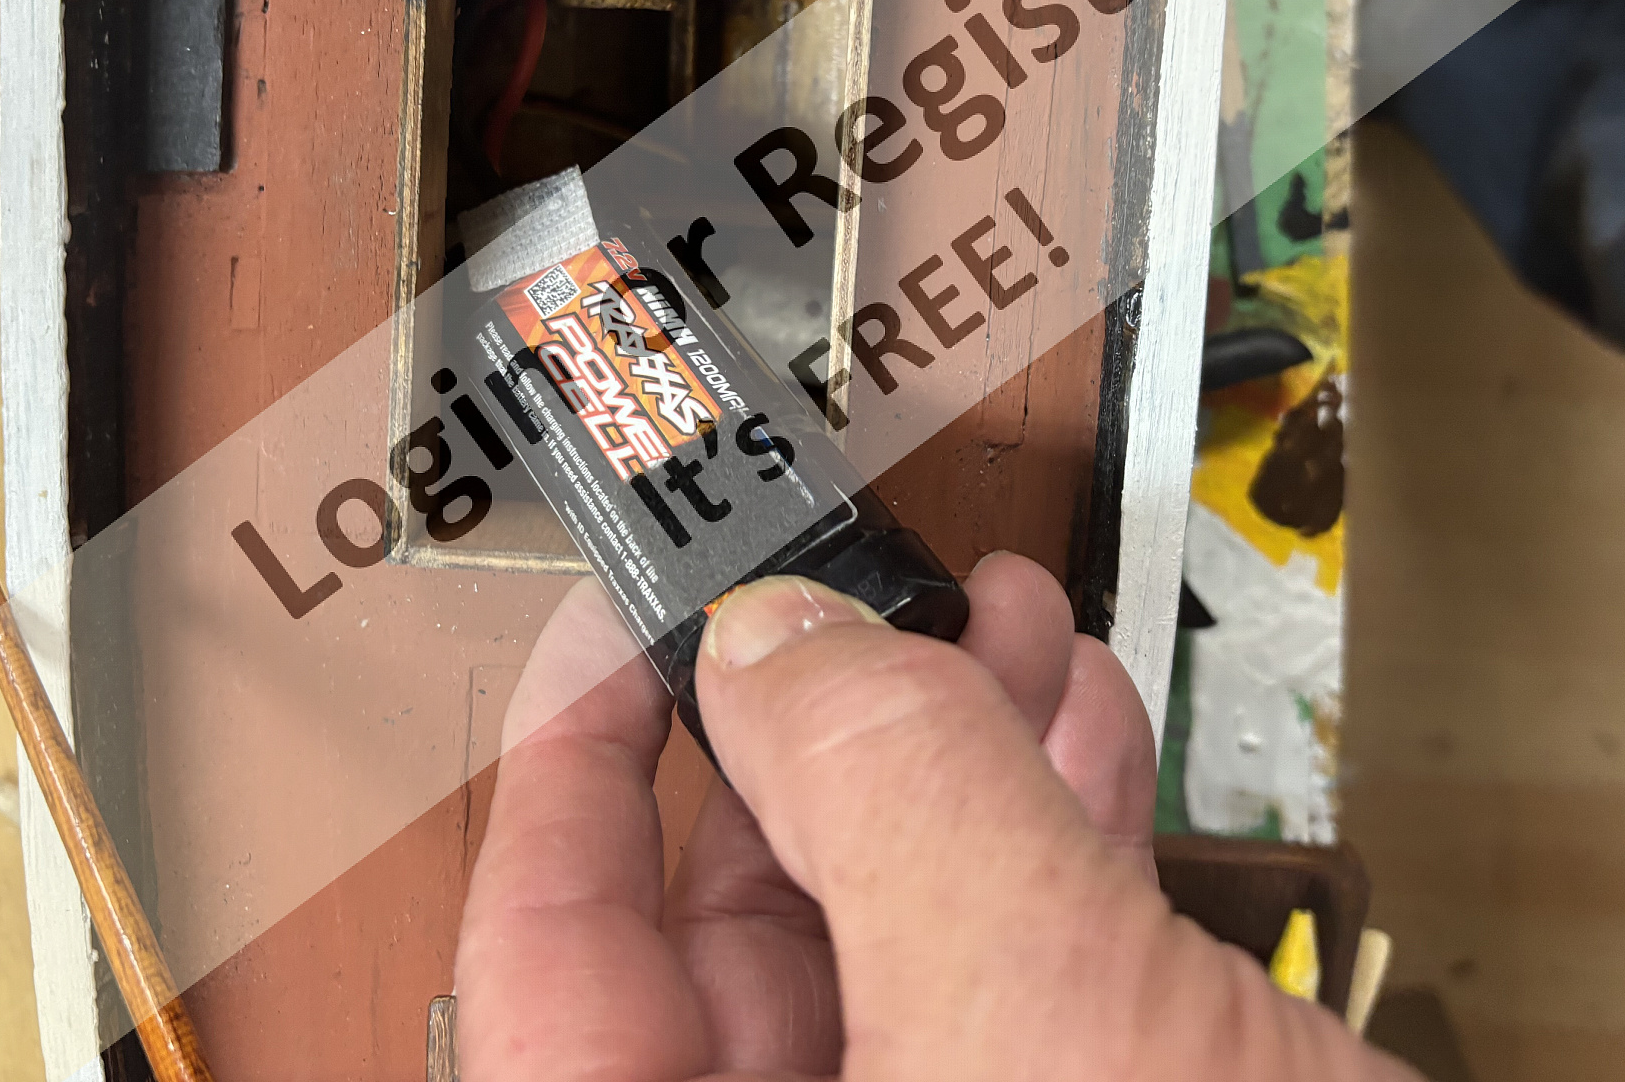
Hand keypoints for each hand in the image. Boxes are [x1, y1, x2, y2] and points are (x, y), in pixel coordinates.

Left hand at [456, 552, 1408, 1080]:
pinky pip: (1009, 992)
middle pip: (733, 944)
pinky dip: (1045, 847)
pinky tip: (1075, 741)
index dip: (574, 766)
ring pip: (891, 949)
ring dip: (949, 766)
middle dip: (818, 735)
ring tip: (993, 631)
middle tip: (857, 603)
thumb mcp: (1030, 1021)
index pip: (550, 965)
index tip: (625, 625)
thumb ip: (889, 796)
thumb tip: (782, 647)